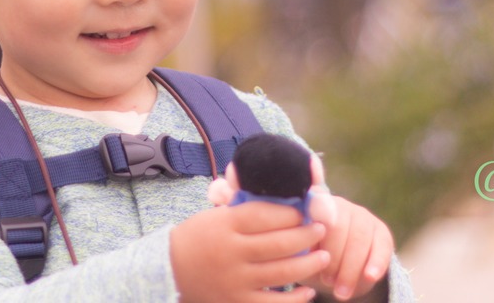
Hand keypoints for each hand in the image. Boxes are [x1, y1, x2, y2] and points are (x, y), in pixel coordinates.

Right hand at [171, 201, 329, 302]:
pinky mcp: (238, 302)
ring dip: (309, 264)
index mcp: (224, 225)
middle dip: (307, 235)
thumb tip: (281, 201)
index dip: (289, 213)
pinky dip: (296, 298)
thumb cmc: (198, 238)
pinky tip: (307, 290)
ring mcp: (236, 280)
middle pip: (280, 243)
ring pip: (283, 272)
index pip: (264, 215)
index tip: (303, 212)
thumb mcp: (214, 217)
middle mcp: (231, 252)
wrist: (170, 271)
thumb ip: (242, 210)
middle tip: (320, 230)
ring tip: (324, 255)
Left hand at [304, 197, 391, 300]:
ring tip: (342, 291)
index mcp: (316, 206)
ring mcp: (363, 216)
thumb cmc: (314, 259)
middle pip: (339, 228)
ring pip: (359, 239)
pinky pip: (381, 246)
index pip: (316, 211)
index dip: (315, 229)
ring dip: (351, 268)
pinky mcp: (382, 232)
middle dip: (333, 258)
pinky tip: (369, 277)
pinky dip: (376, 263)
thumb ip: (301, 248)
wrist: (338, 271)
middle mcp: (340, 205)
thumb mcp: (303, 254)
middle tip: (327, 282)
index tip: (313, 250)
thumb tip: (301, 248)